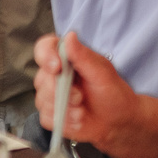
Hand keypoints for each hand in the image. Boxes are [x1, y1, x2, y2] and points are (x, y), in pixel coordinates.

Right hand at [33, 32, 140, 156]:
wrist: (115, 119)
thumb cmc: (112, 92)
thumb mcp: (101, 72)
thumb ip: (83, 56)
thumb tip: (70, 36)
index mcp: (66, 58)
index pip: (44, 48)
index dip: (46, 56)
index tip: (57, 67)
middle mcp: (54, 74)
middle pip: (42, 79)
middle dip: (61, 92)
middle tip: (80, 96)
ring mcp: (50, 95)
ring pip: (43, 100)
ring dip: (65, 108)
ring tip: (82, 108)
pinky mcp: (50, 114)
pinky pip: (47, 117)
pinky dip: (64, 120)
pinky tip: (77, 118)